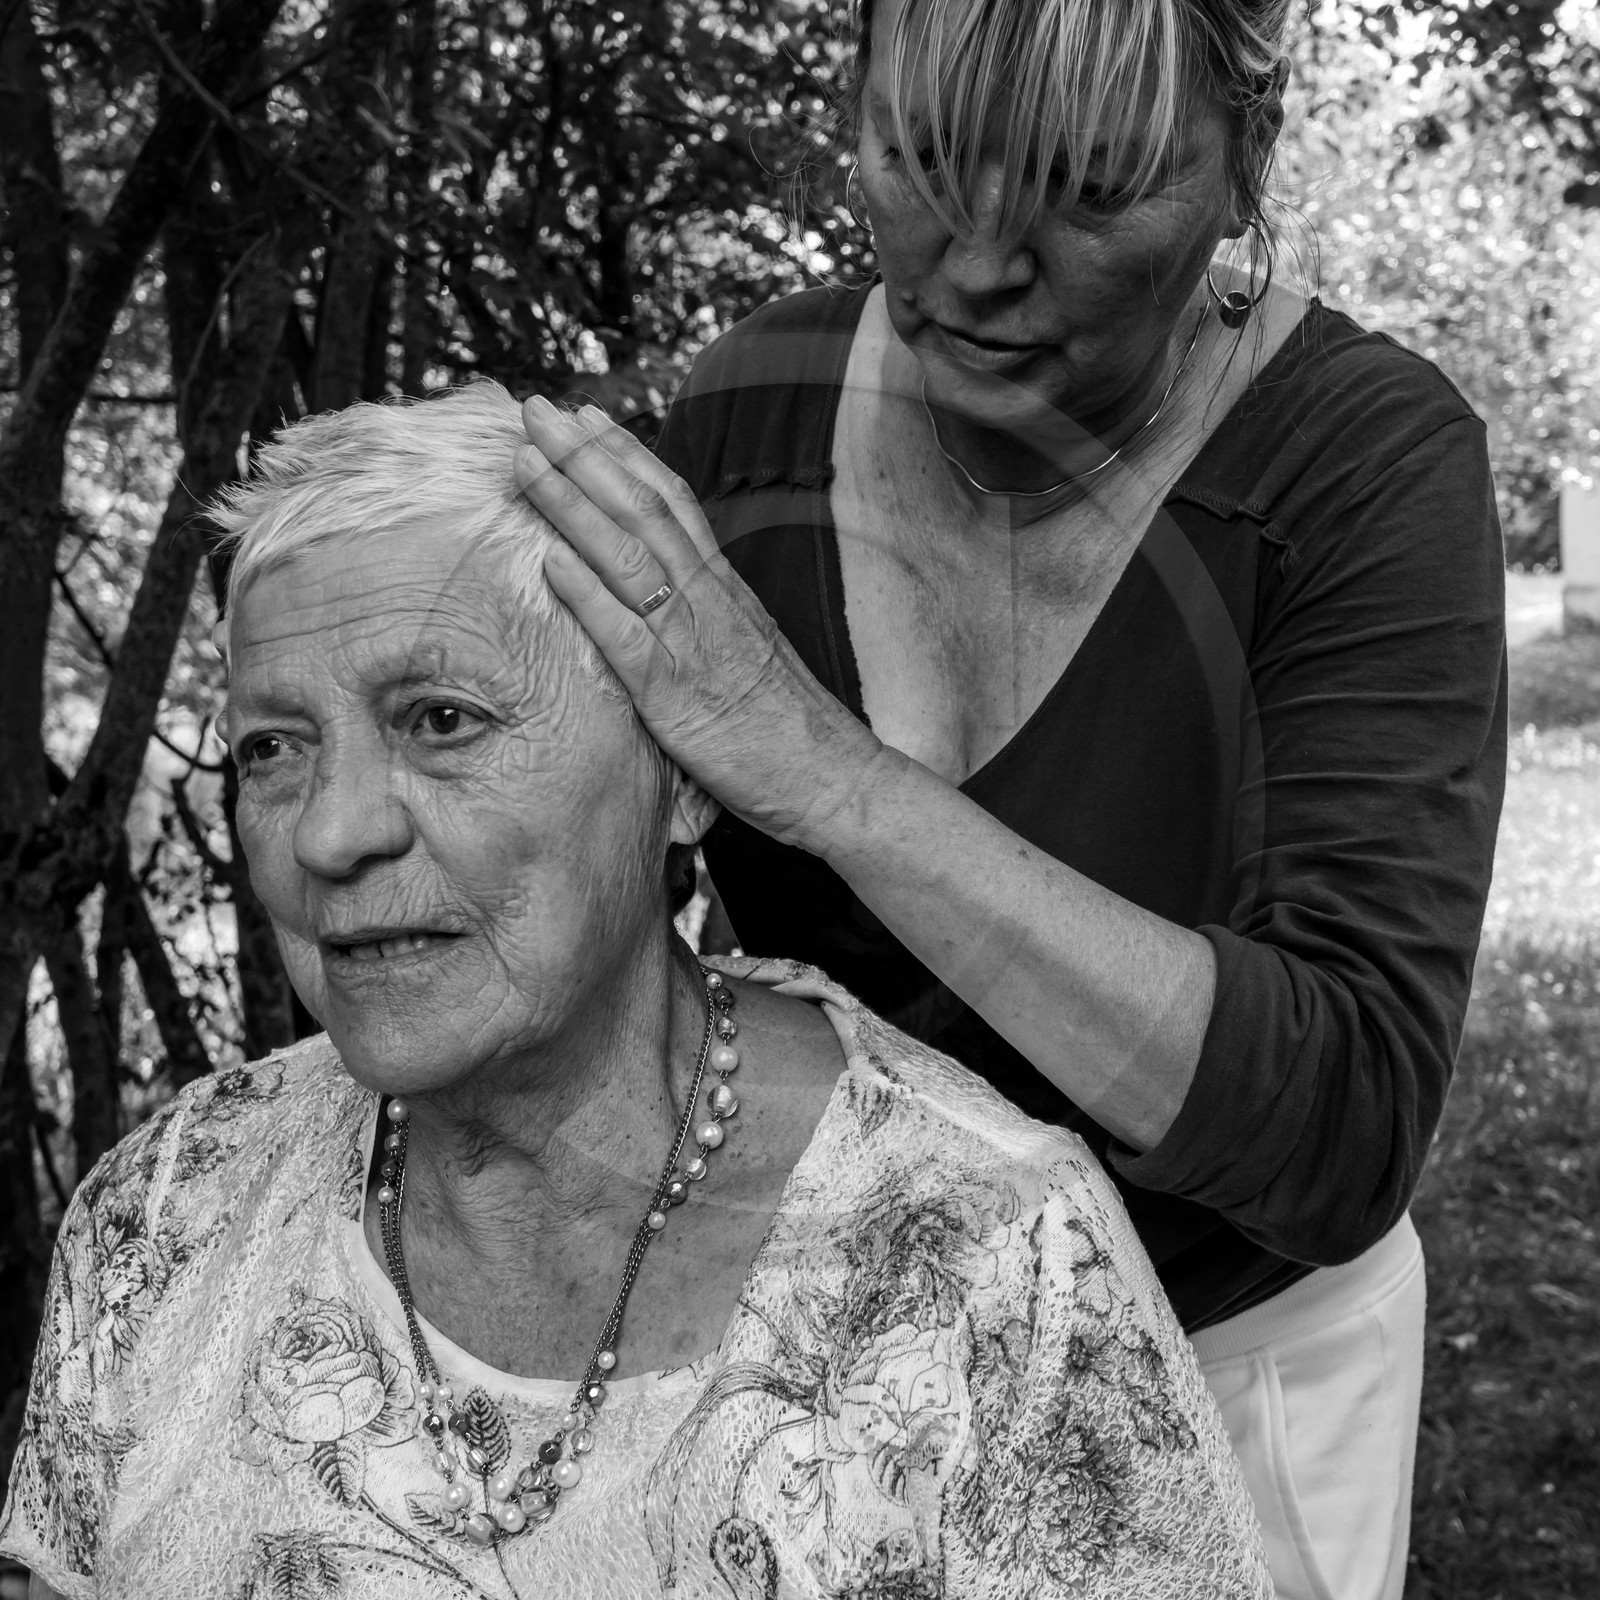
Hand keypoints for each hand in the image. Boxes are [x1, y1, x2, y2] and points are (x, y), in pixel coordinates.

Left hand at [516, 397, 885, 849]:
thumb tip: (674, 600)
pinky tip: (551, 561)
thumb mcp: (749, 653)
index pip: (672, 505)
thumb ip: (711, 620)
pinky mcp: (675, 693)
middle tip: (537, 409)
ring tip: (527, 463)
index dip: (626, 456)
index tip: (587, 418)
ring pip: (627, 556)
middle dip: (584, 456)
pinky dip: (588, 594)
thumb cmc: (789, 727)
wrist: (834, 778)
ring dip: (572, 505)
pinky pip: (626, 636)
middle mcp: (708, 600)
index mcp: (724, 589)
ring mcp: (692, 641)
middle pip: (642, 510)